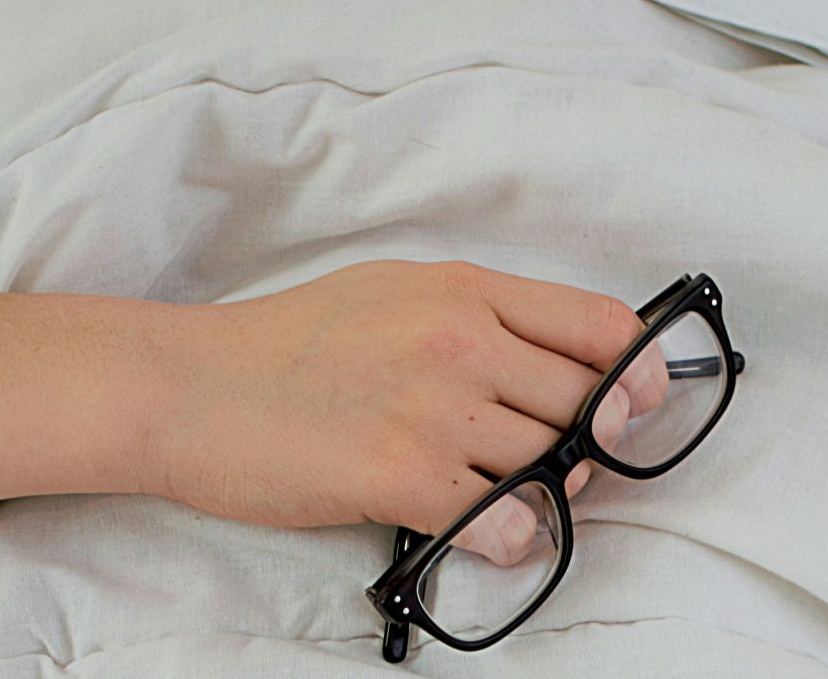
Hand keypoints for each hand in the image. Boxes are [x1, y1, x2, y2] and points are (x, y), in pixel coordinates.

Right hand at [140, 259, 666, 563]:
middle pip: (587, 402)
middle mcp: (459, 339)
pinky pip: (503, 518)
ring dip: (550, 493)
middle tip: (566, 465)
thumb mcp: (394, 291)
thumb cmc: (287, 343)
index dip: (638, 372)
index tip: (639, 402)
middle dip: (593, 444)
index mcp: (464, 290)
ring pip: (552, 462)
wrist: (188, 386)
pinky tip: (484, 531)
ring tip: (512, 498)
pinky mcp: (399, 474)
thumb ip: (478, 318)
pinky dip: (510, 536)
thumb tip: (559, 362)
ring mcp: (432, 407)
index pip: (600, 324)